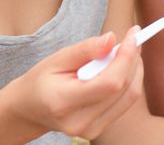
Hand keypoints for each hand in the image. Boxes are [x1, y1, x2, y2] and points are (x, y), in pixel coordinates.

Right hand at [7, 26, 143, 139]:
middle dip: (132, 59)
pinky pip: (126, 102)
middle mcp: (80, 122)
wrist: (29, 109)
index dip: (126, 57)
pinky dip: (129, 81)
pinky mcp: (99, 129)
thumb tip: (112, 39)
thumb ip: (85, 49)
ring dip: (134, 69)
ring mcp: (91, 130)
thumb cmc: (42, 80)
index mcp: (64, 102)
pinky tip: (121, 67)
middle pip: (123, 88)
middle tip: (131, 38)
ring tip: (125, 51)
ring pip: (130, 96)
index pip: (110, 83)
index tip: (133, 34)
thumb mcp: (57, 59)